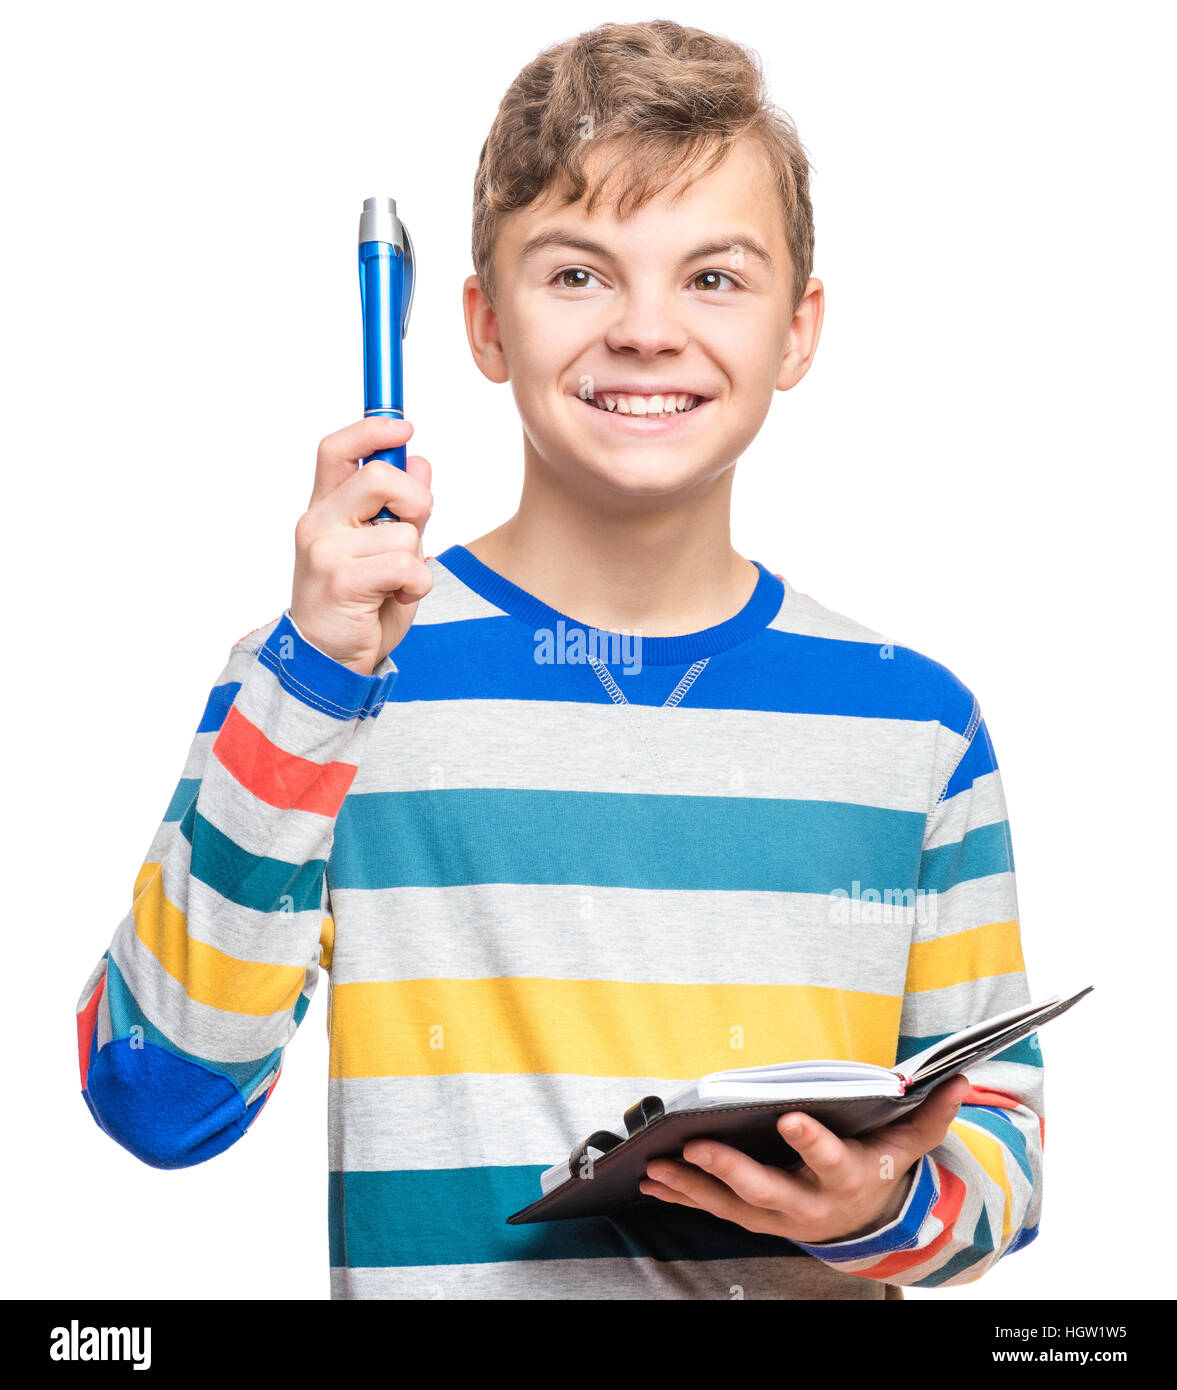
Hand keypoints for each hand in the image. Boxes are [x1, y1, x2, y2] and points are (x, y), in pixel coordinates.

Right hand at [290, 417, 433, 674]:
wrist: (332, 662)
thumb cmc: (360, 604)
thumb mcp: (385, 549)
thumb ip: (401, 509)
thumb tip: (420, 462)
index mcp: (325, 508)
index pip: (337, 450)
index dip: (371, 429)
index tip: (405, 426)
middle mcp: (318, 523)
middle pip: (379, 476)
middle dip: (416, 501)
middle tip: (414, 531)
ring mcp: (325, 551)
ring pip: (403, 531)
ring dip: (416, 560)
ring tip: (397, 583)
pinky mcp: (341, 581)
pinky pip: (406, 565)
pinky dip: (417, 584)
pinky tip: (399, 597)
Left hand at [639, 1074, 970, 1243]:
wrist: (870, 1225)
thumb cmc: (881, 1166)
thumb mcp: (909, 1143)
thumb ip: (932, 1114)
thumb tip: (960, 1079)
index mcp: (846, 1177)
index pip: (829, 1159)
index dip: (810, 1141)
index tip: (788, 1116)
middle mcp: (810, 1203)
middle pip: (767, 1190)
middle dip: (729, 1171)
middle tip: (695, 1147)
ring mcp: (779, 1217)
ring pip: (731, 1206)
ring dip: (691, 1187)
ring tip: (655, 1166)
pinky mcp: (757, 1220)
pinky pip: (716, 1210)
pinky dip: (684, 1197)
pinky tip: (653, 1182)